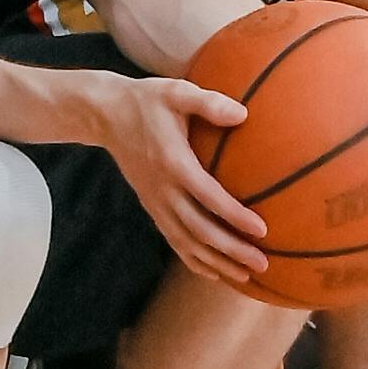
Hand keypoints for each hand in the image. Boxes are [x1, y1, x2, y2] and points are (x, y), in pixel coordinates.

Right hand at [95, 70, 274, 291]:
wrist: (105, 115)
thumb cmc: (147, 100)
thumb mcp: (176, 92)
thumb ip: (209, 103)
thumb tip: (243, 114)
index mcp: (173, 162)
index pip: (208, 196)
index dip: (234, 215)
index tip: (262, 230)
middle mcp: (164, 189)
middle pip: (199, 229)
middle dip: (231, 250)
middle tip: (262, 263)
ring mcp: (155, 202)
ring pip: (186, 242)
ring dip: (216, 262)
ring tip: (245, 276)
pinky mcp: (151, 207)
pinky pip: (174, 240)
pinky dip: (194, 260)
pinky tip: (214, 272)